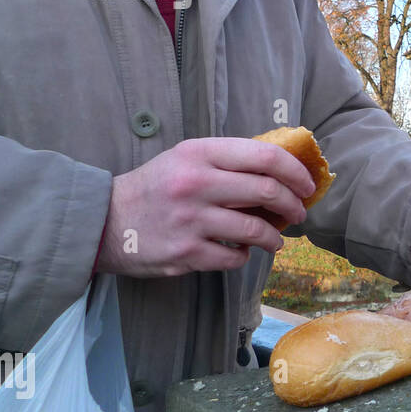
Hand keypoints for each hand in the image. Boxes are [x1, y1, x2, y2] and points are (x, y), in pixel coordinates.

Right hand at [95, 138, 316, 277]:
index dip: (296, 171)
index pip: (265, 157)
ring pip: (257, 230)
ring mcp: (191, 220)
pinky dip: (244, 257)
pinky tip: (239, 252)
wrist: (103, 221)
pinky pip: (234, 258)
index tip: (307, 184)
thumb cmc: (155, 187)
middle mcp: (196, 183)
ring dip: (275, 238)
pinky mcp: (185, 253)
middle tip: (299, 213)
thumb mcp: (186, 158)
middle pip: (268, 192)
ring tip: (276, 240)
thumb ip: (227, 161)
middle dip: (294, 205)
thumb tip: (282, 170)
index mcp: (199, 153)